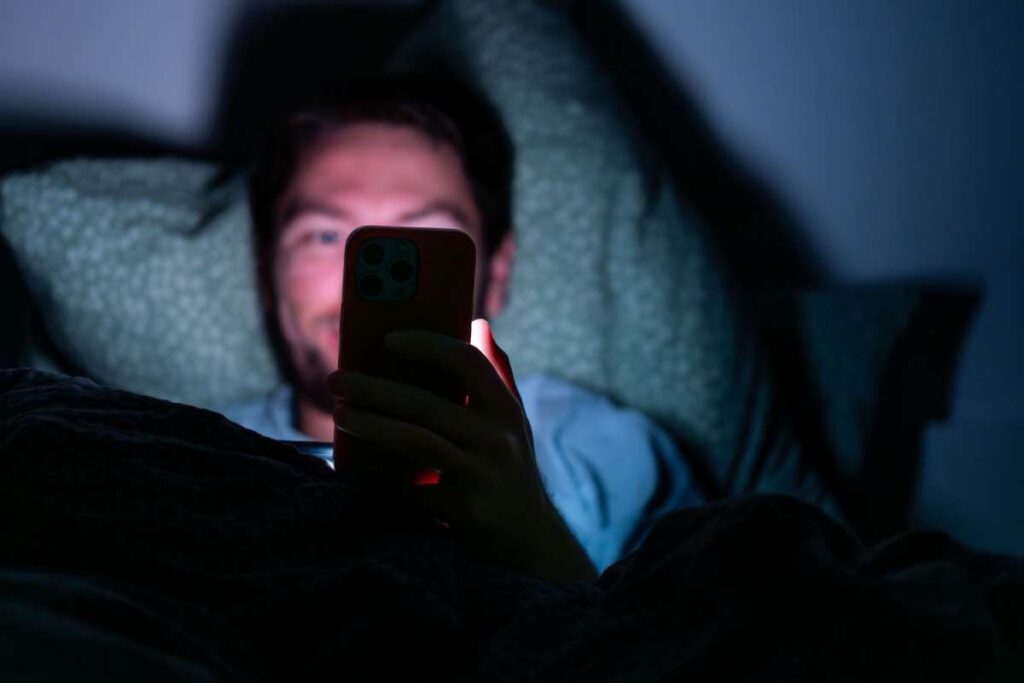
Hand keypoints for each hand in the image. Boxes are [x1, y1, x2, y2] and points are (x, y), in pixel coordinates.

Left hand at [328, 320, 594, 581]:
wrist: (529, 539)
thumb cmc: (511, 470)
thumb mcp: (513, 422)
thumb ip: (497, 374)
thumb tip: (479, 323)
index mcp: (505, 408)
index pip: (468, 362)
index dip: (428, 346)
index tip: (389, 339)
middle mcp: (497, 437)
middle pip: (427, 403)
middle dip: (375, 389)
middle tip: (335, 380)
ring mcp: (482, 475)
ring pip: (416, 441)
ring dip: (372, 425)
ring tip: (341, 415)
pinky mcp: (465, 510)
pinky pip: (411, 490)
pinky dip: (380, 479)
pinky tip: (354, 468)